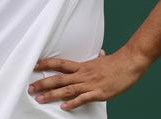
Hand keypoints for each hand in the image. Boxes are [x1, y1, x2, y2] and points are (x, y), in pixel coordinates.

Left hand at [28, 48, 148, 110]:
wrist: (130, 63)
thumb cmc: (118, 63)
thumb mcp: (104, 60)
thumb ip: (98, 59)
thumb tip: (101, 54)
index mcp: (82, 66)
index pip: (59, 64)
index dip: (45, 64)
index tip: (33, 66)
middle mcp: (83, 74)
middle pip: (59, 78)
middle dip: (43, 84)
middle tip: (30, 88)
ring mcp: (90, 84)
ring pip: (67, 89)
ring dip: (52, 95)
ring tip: (40, 99)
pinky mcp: (99, 93)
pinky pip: (83, 99)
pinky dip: (73, 103)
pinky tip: (64, 107)